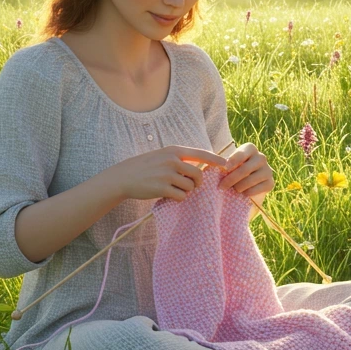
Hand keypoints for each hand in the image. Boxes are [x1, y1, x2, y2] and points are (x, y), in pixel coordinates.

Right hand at [114, 145, 228, 202]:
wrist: (124, 176)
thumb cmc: (145, 167)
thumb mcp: (162, 156)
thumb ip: (180, 159)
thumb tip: (200, 168)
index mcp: (174, 150)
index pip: (200, 154)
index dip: (215, 160)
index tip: (226, 164)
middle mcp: (172, 160)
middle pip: (198, 175)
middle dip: (197, 183)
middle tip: (188, 186)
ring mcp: (167, 174)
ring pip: (190, 187)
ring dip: (185, 191)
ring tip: (172, 188)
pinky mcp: (162, 188)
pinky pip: (181, 196)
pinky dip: (178, 198)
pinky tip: (167, 194)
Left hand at [219, 142, 274, 200]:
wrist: (246, 183)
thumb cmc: (232, 170)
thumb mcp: (227, 164)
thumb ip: (222, 163)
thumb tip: (216, 166)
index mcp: (250, 148)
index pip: (241, 154)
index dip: (232, 161)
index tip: (224, 169)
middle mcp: (261, 157)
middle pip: (245, 169)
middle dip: (231, 179)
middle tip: (222, 187)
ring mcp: (268, 170)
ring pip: (250, 181)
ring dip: (238, 187)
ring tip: (233, 189)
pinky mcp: (270, 183)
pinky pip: (257, 189)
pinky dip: (247, 193)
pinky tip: (243, 193)